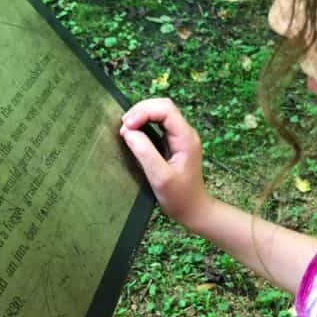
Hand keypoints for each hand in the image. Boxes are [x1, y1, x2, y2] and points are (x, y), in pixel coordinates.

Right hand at [120, 97, 210, 228]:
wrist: (193, 210)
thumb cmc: (179, 197)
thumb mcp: (160, 177)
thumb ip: (145, 152)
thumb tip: (128, 131)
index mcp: (186, 138)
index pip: (165, 109)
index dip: (143, 112)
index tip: (126, 127)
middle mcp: (185, 132)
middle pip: (163, 106)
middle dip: (141, 111)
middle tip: (123, 126)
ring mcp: (180, 137)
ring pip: (160, 112)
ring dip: (141, 116)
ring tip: (126, 128)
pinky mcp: (173, 142)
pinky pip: (159, 124)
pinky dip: (144, 124)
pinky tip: (133, 132)